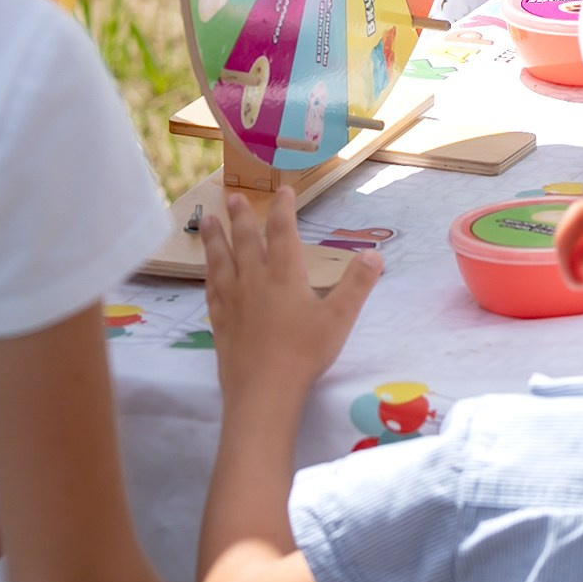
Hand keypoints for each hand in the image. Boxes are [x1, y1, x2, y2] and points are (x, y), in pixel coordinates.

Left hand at [200, 183, 382, 411]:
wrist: (263, 391)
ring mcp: (233, 302)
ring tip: (209, 222)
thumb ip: (357, 284)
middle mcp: (255, 281)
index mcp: (284, 275)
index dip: (284, 209)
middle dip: (241, 216)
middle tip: (233, 197)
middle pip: (245, 241)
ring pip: (221, 262)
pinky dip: (210, 275)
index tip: (284, 190)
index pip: (283, 232)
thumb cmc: (304, 353)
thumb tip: (374, 254)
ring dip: (215, 239)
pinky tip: (208, 273)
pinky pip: (212, 291)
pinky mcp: (220, 323)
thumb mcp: (339, 318)